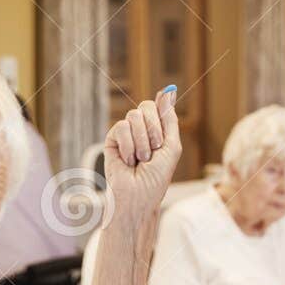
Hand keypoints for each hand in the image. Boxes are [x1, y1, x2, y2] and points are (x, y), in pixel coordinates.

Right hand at [104, 87, 181, 228]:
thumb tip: (168, 90)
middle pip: (147, 106)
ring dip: (142, 141)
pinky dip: (128, 145)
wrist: (138, 194)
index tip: (167, 96)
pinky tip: (128, 160)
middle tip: (155, 149)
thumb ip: (169, 119)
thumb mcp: (171, 146)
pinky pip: (121, 127)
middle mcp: (142, 129)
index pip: (159, 107)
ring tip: (141, 159)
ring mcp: (126, 133)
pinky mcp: (112, 139)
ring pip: (134, 116)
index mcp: (158, 130)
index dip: (162, 105)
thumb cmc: (157, 176)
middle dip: (154, 129)